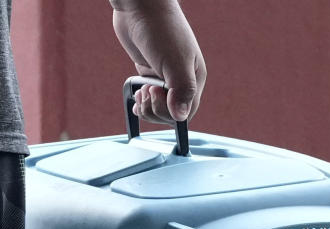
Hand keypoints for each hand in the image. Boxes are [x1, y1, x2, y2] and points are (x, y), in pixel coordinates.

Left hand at [111, 0, 205, 124]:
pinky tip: (135, 96)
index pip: (186, 111)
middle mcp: (181, 79)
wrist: (141, 6)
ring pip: (158, 107)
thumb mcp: (175, 61)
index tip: (156, 94)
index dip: (169, 112)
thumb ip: (181, 90)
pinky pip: (148, 96)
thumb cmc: (161, 28)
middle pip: (171, 113)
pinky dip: (141, 101)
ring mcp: (165, 76)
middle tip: (146, 92)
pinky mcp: (150, 72)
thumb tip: (181, 117)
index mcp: (194, 78)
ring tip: (140, 93)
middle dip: (156, 109)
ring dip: (147, 107)